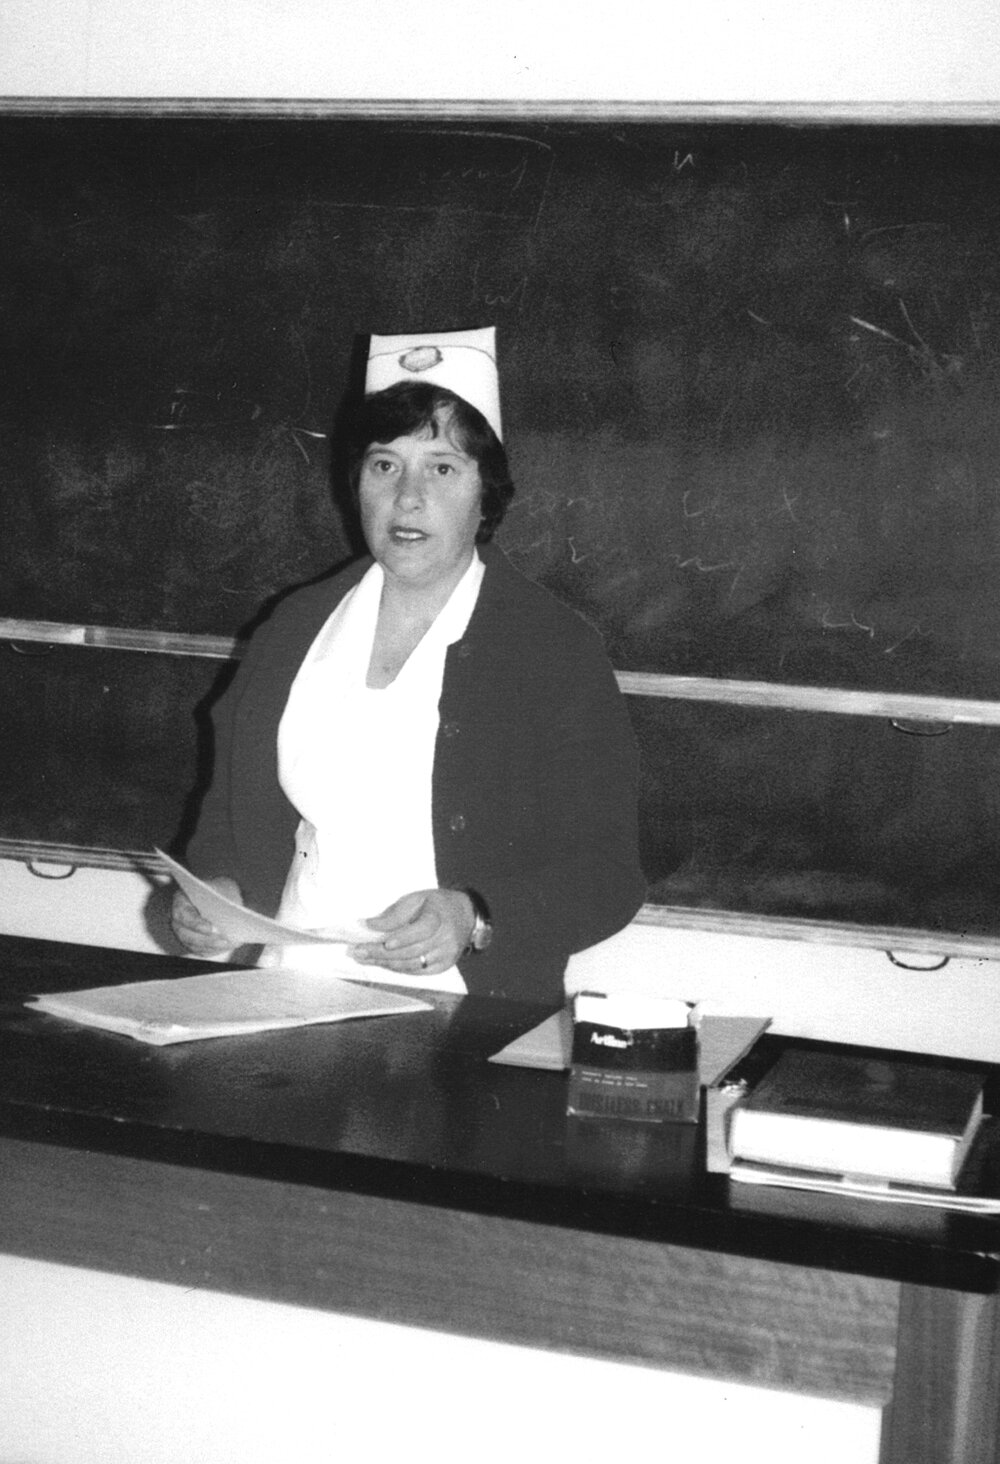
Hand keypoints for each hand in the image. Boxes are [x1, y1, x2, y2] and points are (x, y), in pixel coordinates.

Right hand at [170, 877, 242, 956]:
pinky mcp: (194, 943)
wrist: (222, 898)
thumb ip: (220, 895)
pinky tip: (228, 946)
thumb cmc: (220, 890)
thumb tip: (228, 907)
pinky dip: (215, 950)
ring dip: (213, 946)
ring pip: (195, 945)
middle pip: (187, 934)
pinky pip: (202, 950)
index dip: (196, 923)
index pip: (184, 914)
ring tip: (230, 943)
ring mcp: (184, 933)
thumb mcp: (220, 886)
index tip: (211, 928)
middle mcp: (178, 919)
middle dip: (207, 939)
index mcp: (181, 900)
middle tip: (224, 939)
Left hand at [349, 888, 474, 976]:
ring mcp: (445, 955)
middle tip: (358, 951)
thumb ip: (395, 913)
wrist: (465, 915)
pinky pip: (417, 971)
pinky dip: (397, 968)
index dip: (403, 938)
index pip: (422, 930)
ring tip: (364, 958)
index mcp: (439, 916)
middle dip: (381, 953)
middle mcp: (445, 938)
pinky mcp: (443, 966)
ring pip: (411, 964)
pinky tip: (382, 963)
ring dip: (385, 963)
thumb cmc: (437, 904)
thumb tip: (371, 925)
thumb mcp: (417, 898)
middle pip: (411, 950)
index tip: (385, 942)